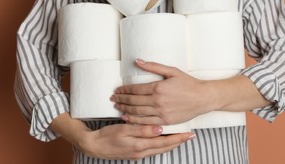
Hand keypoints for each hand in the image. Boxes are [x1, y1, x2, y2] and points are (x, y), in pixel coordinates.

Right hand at [78, 123, 193, 159]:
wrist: (94, 146)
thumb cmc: (108, 136)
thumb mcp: (124, 130)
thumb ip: (142, 130)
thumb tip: (160, 130)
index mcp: (141, 146)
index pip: (164, 142)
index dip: (178, 138)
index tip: (189, 134)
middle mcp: (142, 152)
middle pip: (165, 147)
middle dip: (178, 141)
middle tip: (190, 136)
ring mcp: (139, 153)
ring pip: (160, 149)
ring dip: (171, 143)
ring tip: (181, 137)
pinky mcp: (135, 152)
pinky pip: (153, 149)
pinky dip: (162, 144)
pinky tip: (164, 139)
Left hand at [111, 60, 210, 125]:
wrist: (203, 98)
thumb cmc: (188, 83)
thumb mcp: (172, 71)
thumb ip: (153, 66)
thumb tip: (138, 61)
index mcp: (158, 87)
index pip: (135, 89)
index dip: (124, 89)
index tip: (117, 89)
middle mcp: (158, 101)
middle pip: (134, 101)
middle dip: (121, 99)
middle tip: (113, 98)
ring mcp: (161, 113)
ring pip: (137, 112)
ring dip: (125, 109)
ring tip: (117, 107)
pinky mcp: (165, 121)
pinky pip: (146, 122)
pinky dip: (134, 120)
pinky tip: (127, 118)